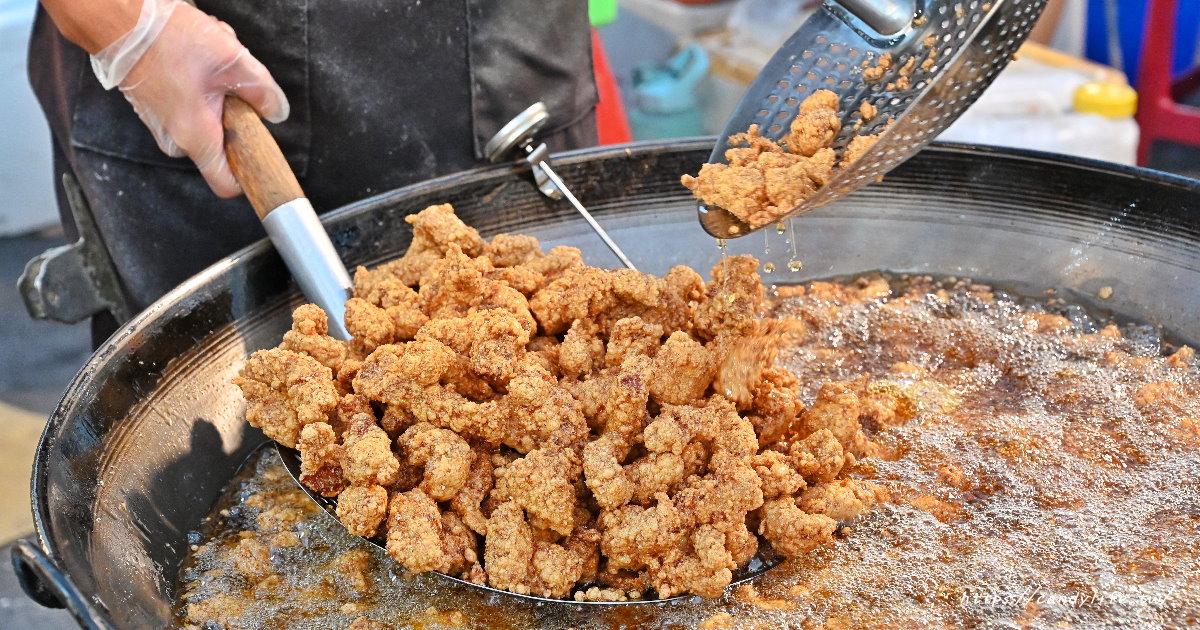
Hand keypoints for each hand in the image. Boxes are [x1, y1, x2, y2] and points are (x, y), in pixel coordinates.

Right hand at [90, 0, 288, 196]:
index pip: (226, 184)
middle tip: (231, 80)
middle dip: (235, 110)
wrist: (120, 21)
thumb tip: (277, 111)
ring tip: (210, 59)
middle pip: (222, 141)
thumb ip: (263, 92)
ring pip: (207, 116)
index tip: (259, 155)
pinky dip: (199, 81)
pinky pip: (189, 103)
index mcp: (197, 138)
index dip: (247, 175)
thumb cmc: (169, 40)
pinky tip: (196, 56)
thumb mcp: (233, 62)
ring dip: (218, 88)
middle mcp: (175, 138)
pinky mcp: (155, 106)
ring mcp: (162, 123)